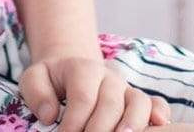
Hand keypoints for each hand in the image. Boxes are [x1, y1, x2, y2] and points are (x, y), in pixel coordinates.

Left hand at [18, 51, 170, 130]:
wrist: (71, 68)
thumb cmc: (51, 79)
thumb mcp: (34, 79)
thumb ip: (37, 93)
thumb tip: (50, 116)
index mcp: (83, 69)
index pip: (83, 97)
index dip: (74, 121)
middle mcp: (109, 77)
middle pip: (111, 103)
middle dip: (100, 129)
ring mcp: (125, 88)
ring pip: (138, 102)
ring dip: (132, 123)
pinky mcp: (136, 100)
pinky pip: (155, 103)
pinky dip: (160, 113)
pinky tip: (159, 126)